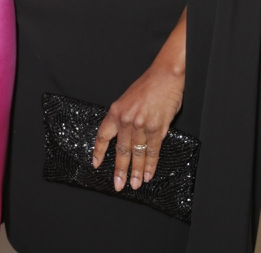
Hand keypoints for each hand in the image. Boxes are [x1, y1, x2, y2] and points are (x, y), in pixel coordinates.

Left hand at [92, 63, 183, 191]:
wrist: (165, 75)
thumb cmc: (148, 85)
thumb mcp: (128, 99)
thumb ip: (124, 117)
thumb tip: (124, 136)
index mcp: (116, 110)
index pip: (103, 135)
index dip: (99, 151)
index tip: (96, 163)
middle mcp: (126, 119)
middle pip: (121, 150)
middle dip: (119, 170)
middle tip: (118, 185)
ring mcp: (141, 125)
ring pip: (137, 153)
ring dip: (136, 172)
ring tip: (134, 185)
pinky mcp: (157, 128)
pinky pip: (152, 151)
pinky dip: (150, 165)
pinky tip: (148, 174)